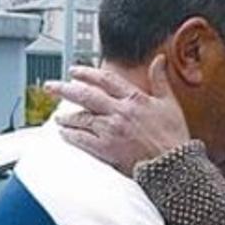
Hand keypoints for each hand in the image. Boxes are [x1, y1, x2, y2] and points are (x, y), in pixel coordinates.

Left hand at [46, 55, 188, 175]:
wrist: (173, 164)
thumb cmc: (174, 136)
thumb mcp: (170, 103)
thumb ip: (160, 80)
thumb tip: (159, 59)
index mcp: (134, 98)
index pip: (105, 79)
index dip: (87, 73)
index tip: (74, 71)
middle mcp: (119, 111)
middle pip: (86, 95)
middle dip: (65, 89)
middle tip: (51, 86)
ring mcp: (111, 130)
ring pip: (82, 118)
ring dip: (67, 116)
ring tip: (58, 116)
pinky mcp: (107, 149)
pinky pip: (83, 139)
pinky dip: (71, 135)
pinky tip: (64, 134)